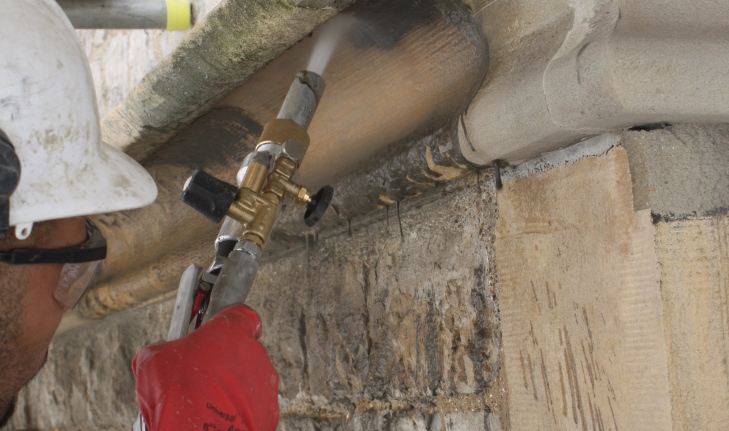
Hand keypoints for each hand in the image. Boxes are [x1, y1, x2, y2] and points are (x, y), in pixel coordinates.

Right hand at [132, 305, 278, 430]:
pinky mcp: (270, 410)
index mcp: (232, 331)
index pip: (240, 314)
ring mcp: (266, 382)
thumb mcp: (152, 360)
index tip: (215, 332)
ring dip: (233, 385)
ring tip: (208, 401)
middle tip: (201, 375)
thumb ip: (163, 347)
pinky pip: (254, 403)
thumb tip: (161, 351)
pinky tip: (220, 416)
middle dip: (224, 359)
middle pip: (242, 348)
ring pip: (249, 377)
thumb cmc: (177, 393)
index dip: (227, 322)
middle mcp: (255, 352)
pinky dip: (240, 409)